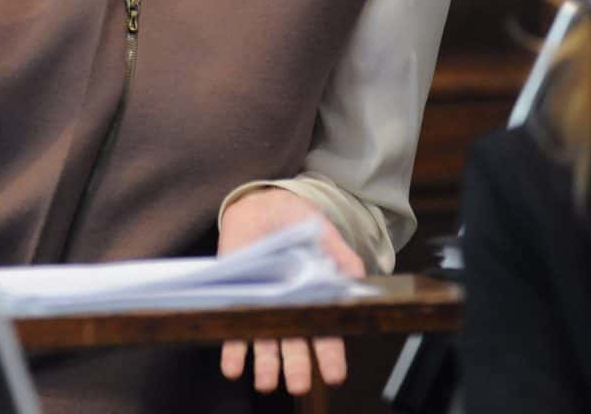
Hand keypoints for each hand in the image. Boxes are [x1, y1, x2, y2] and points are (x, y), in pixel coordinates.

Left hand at [218, 188, 365, 394]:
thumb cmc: (298, 223)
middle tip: (298, 384)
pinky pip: (233, 329)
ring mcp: (263, 308)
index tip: (334, 374)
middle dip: (297, 367)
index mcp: (316, 302)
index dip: (330, 356)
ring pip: (265, 344)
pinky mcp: (237, 300)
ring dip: (266, 366)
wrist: (262, 206)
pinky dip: (233, 351)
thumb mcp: (325, 235)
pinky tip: (232, 367)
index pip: (325, 335)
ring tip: (266, 382)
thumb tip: (358, 280)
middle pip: (295, 346)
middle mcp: (289, 311)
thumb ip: (343, 258)